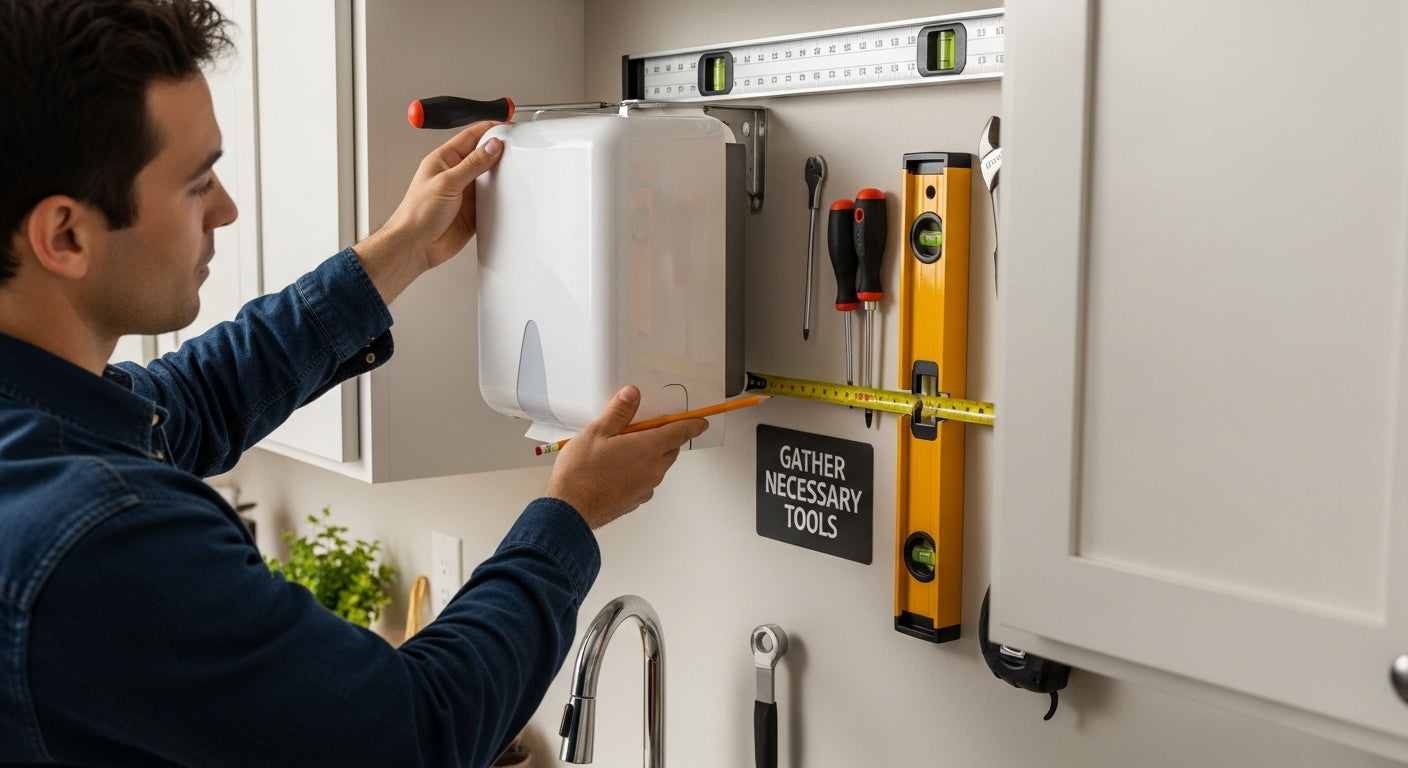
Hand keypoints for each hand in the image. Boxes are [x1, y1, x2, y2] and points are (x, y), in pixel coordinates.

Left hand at [354, 121, 503, 304]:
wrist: (415, 246)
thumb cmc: (416, 214)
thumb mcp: (447, 182)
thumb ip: (472, 164)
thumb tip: (491, 147)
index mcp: (444, 160)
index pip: (470, 137)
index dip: (489, 130)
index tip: (506, 127)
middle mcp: (455, 175)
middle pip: (483, 156)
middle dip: (499, 152)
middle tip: (516, 148)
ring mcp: (465, 194)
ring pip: (490, 179)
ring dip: (501, 177)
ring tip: (515, 171)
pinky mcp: (473, 212)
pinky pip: (492, 202)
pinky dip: (500, 200)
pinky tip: (507, 197)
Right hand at [545, 386, 708, 528]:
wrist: (570, 511)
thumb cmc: (581, 474)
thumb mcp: (597, 432)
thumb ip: (618, 412)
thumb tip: (632, 395)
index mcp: (648, 449)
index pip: (680, 433)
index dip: (692, 424)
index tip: (700, 422)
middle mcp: (653, 470)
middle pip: (671, 449)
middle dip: (665, 437)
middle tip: (645, 428)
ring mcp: (645, 488)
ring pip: (658, 466)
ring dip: (650, 456)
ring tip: (623, 448)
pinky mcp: (635, 501)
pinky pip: (645, 481)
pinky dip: (639, 472)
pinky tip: (616, 469)